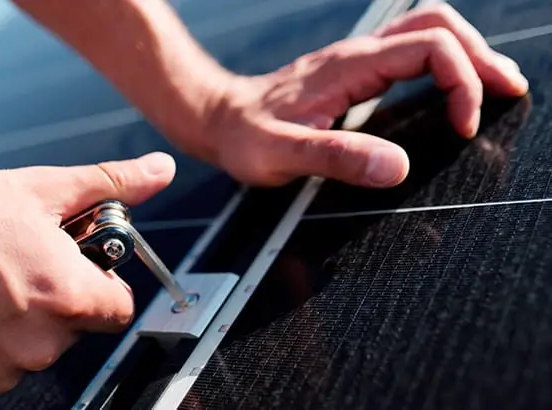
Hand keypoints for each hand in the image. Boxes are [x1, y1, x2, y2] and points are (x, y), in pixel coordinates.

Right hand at [0, 152, 175, 406]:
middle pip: (76, 330)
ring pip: (34, 352)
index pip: (120, 309)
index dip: (102, 285)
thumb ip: (111, 186)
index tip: (77, 268)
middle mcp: (39, 344)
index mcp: (68, 296)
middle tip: (19, 266)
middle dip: (58, 302)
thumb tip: (159, 170)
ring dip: (20, 325)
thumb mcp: (39, 189)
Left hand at [189, 4, 528, 186]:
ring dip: (468, 52)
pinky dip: (445, 62)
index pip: (429, 48)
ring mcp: (357, 60)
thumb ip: (336, 158)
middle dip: (481, 55)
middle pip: (438, 24)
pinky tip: (453, 88)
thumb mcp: (282, 154)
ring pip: (427, 30)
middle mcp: (357, 54)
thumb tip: (396, 167)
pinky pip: (411, 50)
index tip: (464, 127)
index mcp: (349, 67)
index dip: (462, 81)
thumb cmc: (245, 138)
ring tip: (496, 86)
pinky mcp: (353, 73)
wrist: (218, 119)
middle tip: (508, 91)